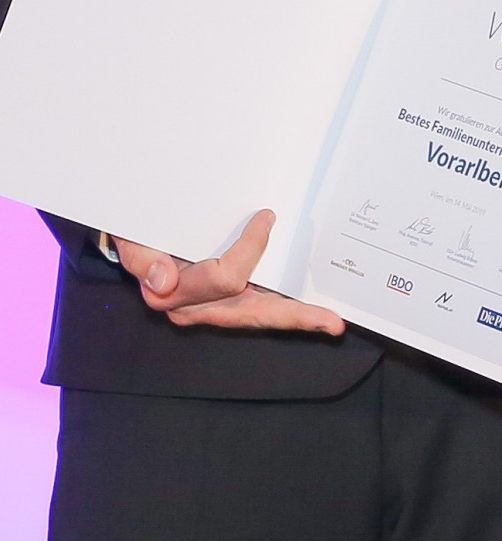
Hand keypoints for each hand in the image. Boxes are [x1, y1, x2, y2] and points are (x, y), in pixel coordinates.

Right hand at [113, 208, 344, 333]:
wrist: (131, 239)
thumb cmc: (136, 237)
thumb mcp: (131, 241)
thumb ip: (140, 258)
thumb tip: (163, 280)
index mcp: (174, 294)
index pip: (224, 278)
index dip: (250, 250)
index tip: (267, 217)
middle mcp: (198, 308)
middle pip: (252, 314)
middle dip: (292, 317)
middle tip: (331, 323)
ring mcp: (214, 308)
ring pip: (259, 317)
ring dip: (295, 320)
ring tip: (331, 323)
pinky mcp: (227, 302)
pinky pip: (259, 310)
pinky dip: (286, 313)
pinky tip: (312, 314)